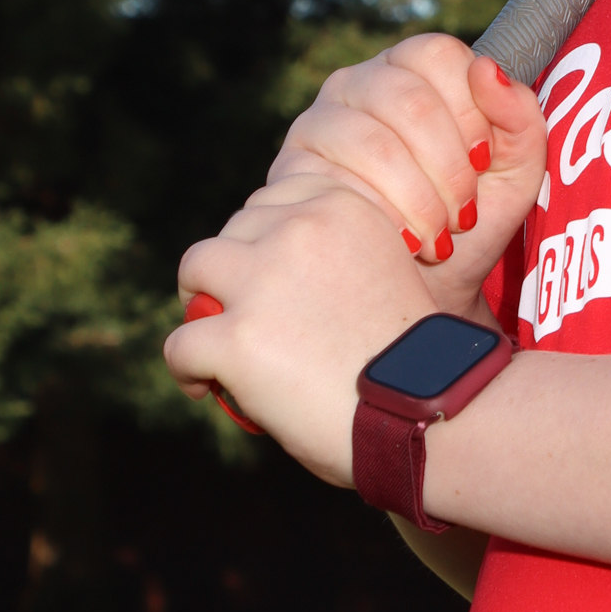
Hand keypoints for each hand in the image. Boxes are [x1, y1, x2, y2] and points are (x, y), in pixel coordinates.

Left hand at [165, 178, 435, 479]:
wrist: (429, 413)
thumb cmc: (416, 362)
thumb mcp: (387, 274)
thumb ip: (338, 260)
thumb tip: (283, 280)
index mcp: (343, 207)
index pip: (276, 198)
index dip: (267, 236)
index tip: (272, 274)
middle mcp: (300, 229)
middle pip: (235, 228)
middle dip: (234, 268)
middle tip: (244, 313)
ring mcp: (262, 282)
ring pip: (196, 267)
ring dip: (201, 302)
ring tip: (210, 340)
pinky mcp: (235, 337)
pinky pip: (181, 343)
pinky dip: (187, 368)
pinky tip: (206, 387)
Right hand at [268, 38, 546, 304]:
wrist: (423, 291)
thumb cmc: (469, 223)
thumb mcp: (515, 173)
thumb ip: (520, 118)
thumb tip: (487, 70)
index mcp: (413, 71)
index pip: (437, 54)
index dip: (469, 110)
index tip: (484, 160)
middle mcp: (359, 84)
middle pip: (409, 99)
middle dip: (448, 167)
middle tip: (463, 213)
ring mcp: (318, 123)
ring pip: (373, 142)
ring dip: (418, 200)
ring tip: (436, 236)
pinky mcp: (292, 171)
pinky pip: (336, 183)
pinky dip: (382, 220)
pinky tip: (400, 243)